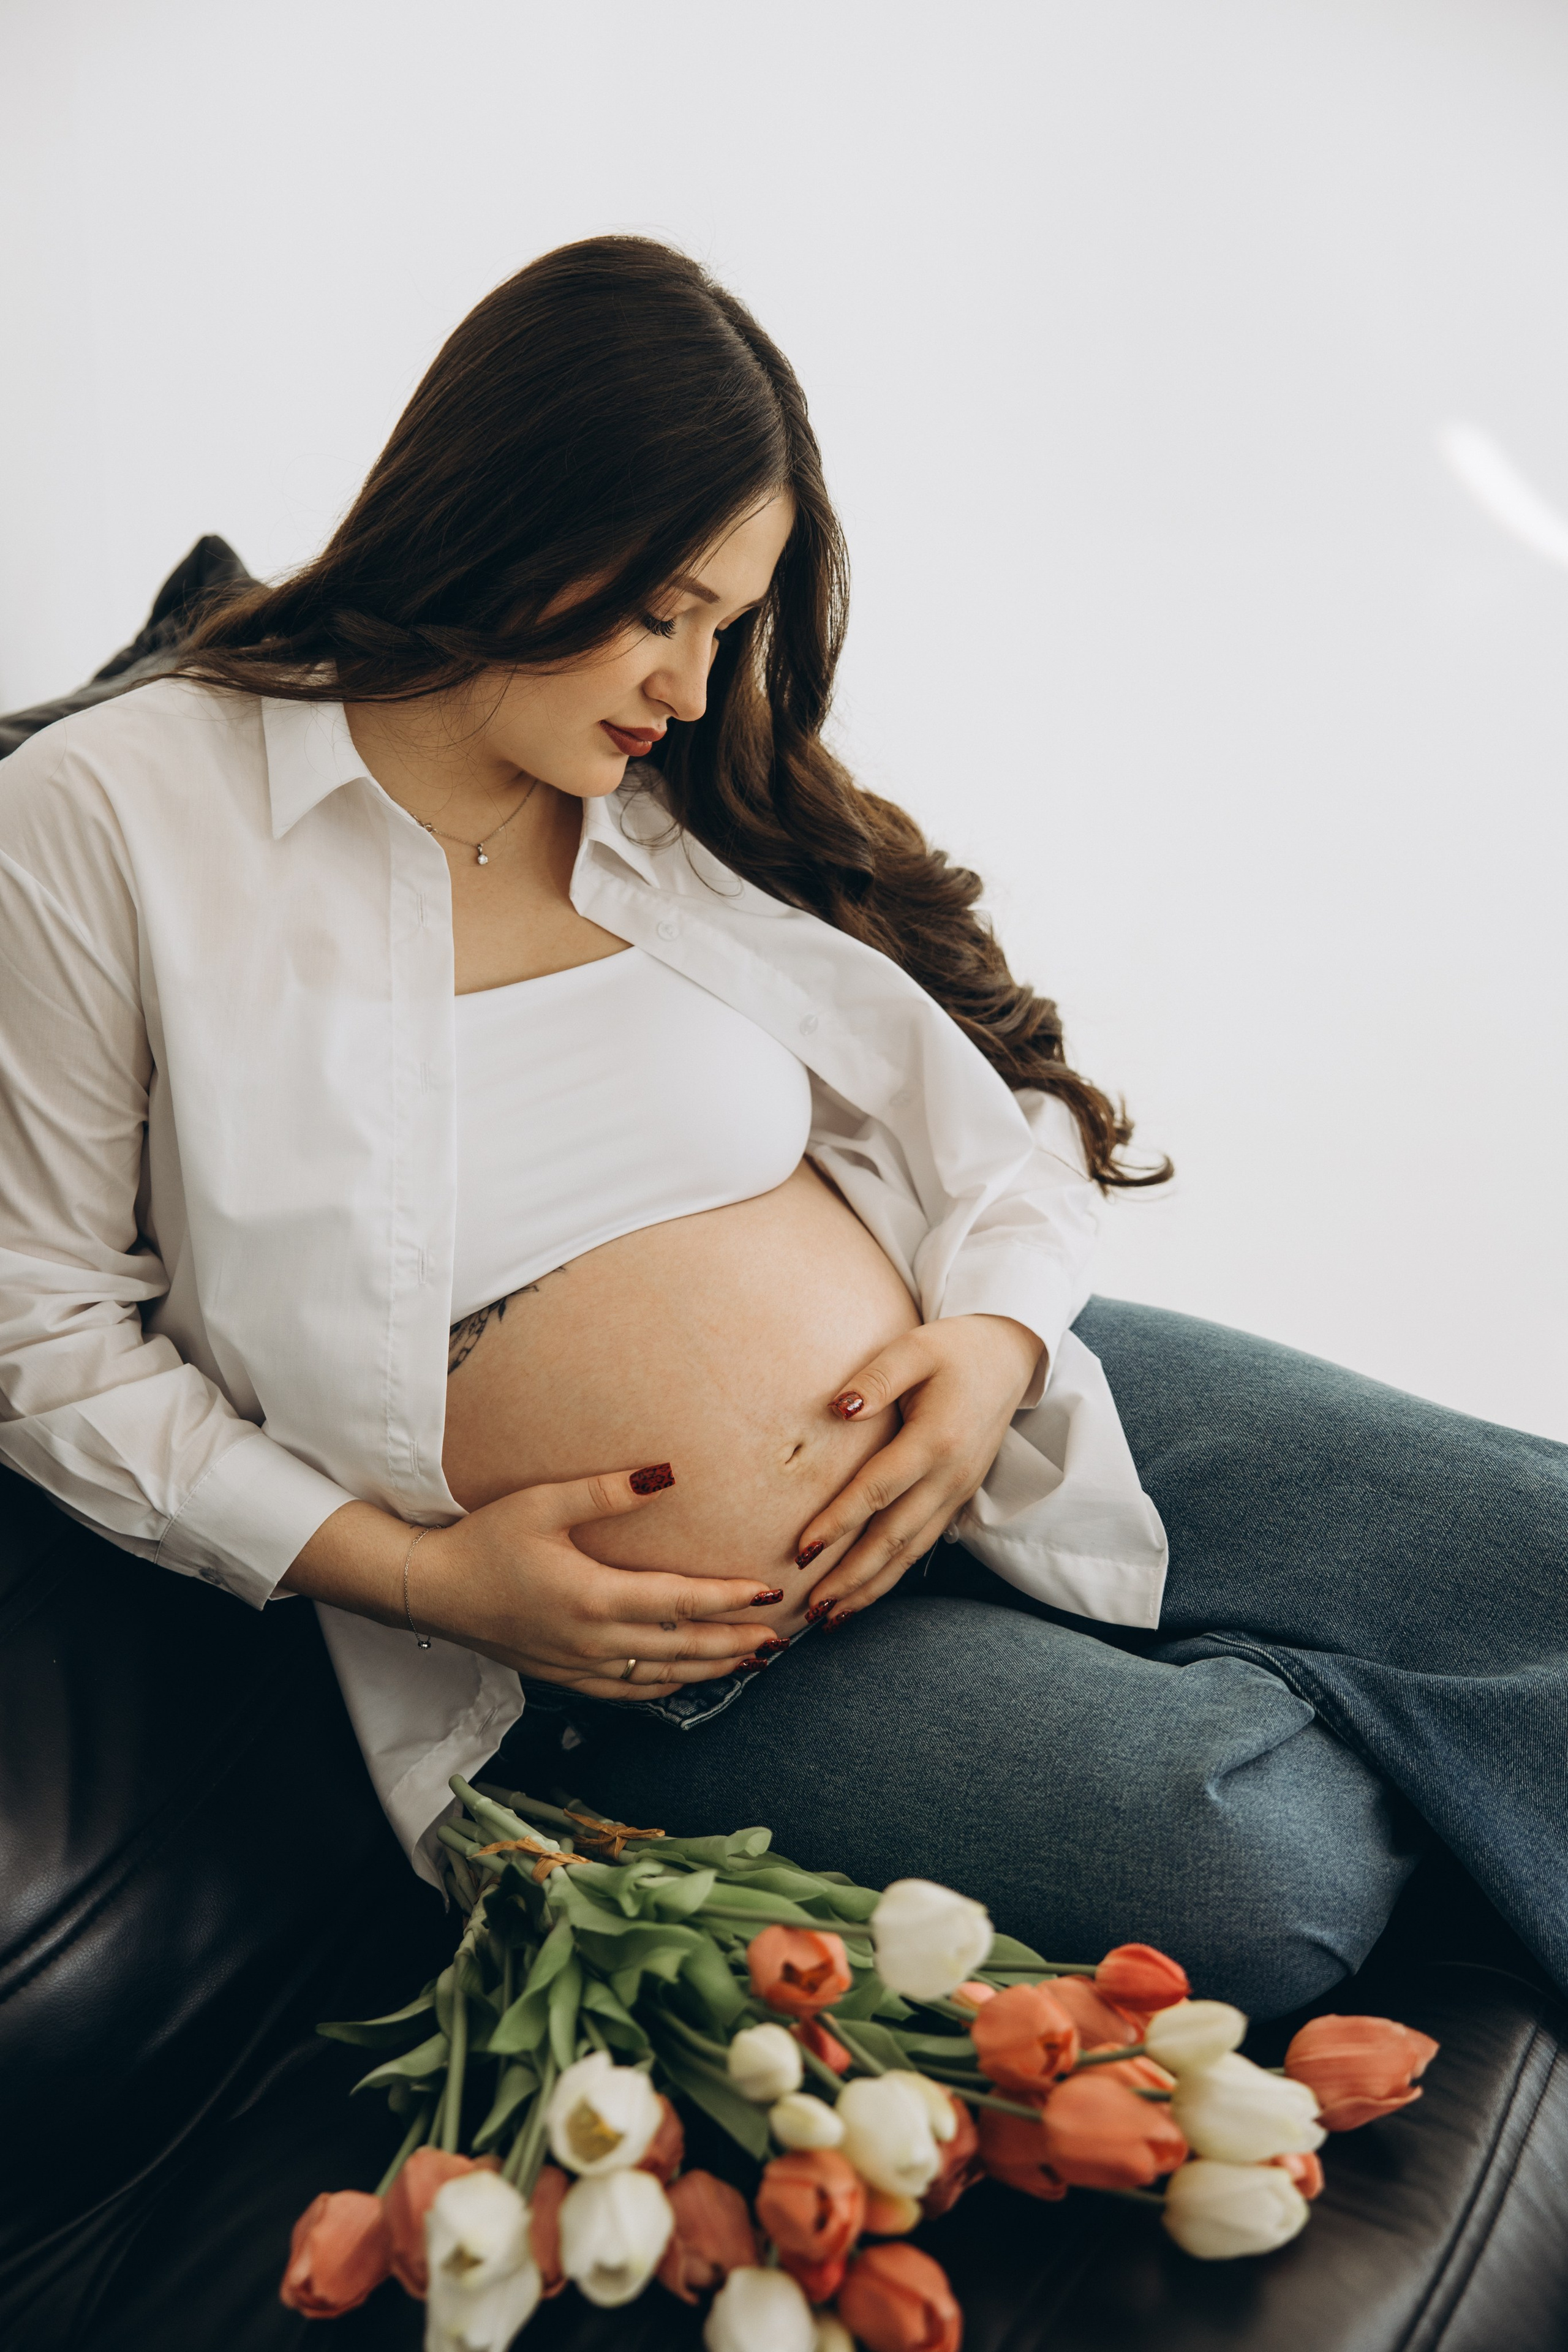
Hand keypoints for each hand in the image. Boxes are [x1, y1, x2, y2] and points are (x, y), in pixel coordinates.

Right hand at [413, 1465, 778, 1699]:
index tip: (769, 1593)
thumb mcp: (541, 1503)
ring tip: (749, 1661)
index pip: (680, 1601)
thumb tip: (665, 1474)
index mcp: (594, 1597)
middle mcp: (593, 1640)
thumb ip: (605, 1491)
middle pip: (682, 1647)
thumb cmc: (485, 1540)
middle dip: (735, 1643)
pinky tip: (684, 1680)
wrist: (432, 1590)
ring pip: (660, 1675)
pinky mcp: (564, 1677)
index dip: (729, 1600)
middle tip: (779, 1637)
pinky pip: (627, 1692)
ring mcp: (579, 1666)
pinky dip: (664, 1687)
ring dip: (709, 1670)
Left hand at [792, 1316, 1042, 1625]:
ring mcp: (958, 1491)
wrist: (1010, 1356)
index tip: (801, 1550)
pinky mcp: (959, 1497)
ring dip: (871, 1586)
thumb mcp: (914, 1348)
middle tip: (810, 1607)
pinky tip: (867, 1590)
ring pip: (910, 1551)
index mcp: (935, 1440)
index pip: (877, 1490)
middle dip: (851, 1576)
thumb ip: (876, 1378)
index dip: (838, 1522)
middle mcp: (950, 1475)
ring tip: (832, 1615)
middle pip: (894, 1537)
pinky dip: (894, 1573)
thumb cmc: (955, 1348)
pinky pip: (923, 1545)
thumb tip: (838, 1410)